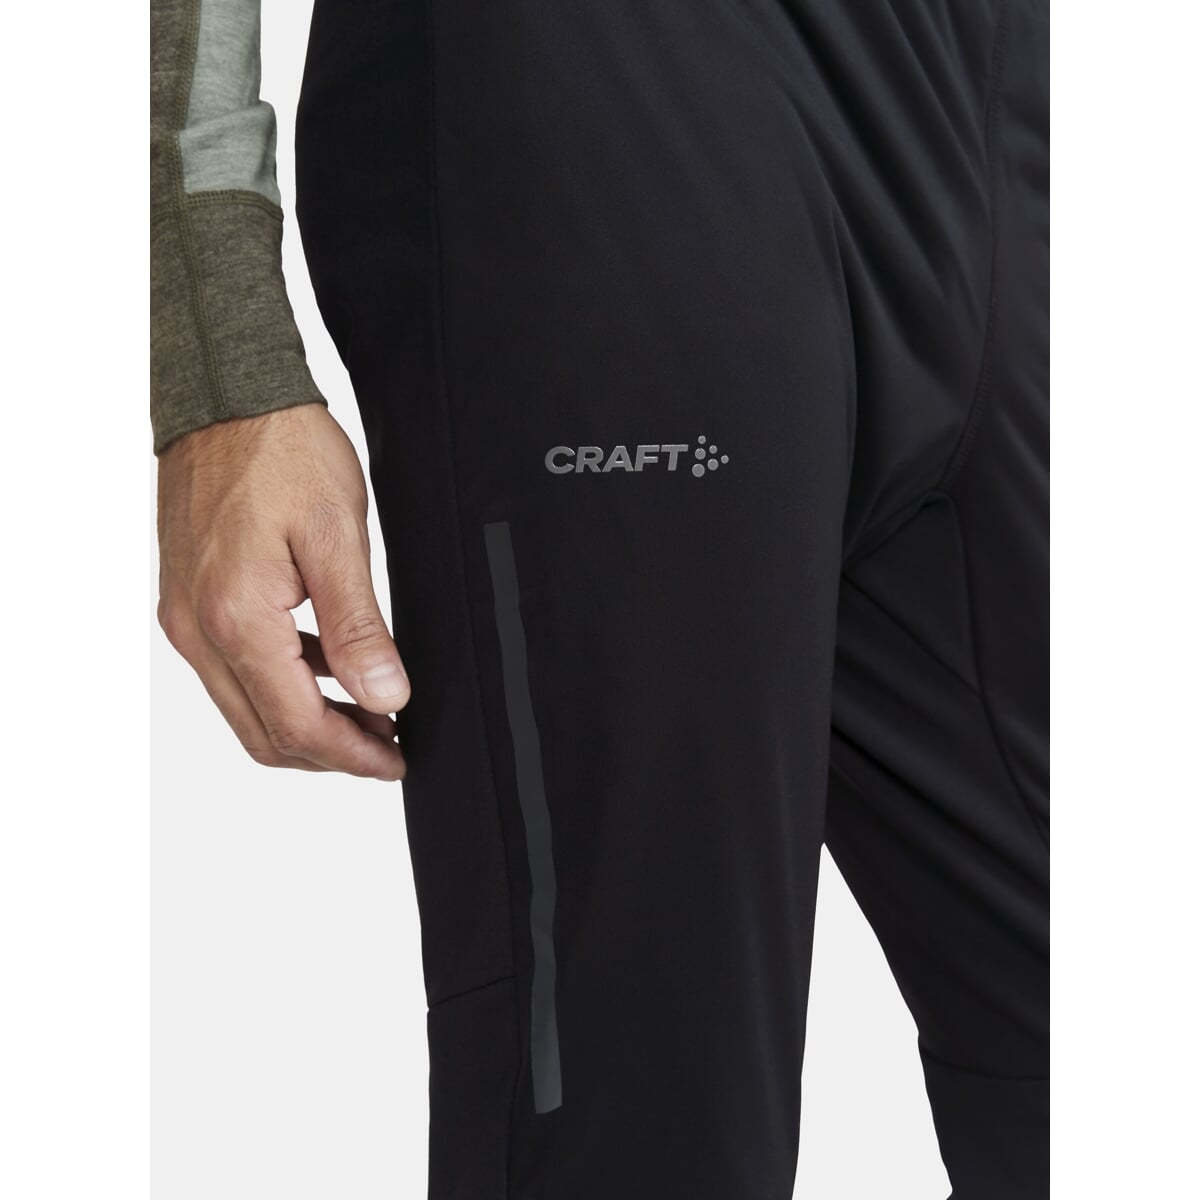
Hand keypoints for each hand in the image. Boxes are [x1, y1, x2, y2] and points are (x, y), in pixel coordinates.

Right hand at [156, 403, 408, 780]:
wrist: (228, 397)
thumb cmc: (282, 451)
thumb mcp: (337, 537)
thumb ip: (358, 626)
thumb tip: (385, 697)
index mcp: (236, 618)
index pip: (296, 725)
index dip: (353, 756)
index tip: (396, 761)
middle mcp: (198, 630)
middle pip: (265, 733)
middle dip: (331, 752)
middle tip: (388, 747)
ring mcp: (186, 617)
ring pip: (247, 709)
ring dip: (308, 723)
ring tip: (371, 712)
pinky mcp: (189, 601)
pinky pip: (235, 671)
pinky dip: (284, 686)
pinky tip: (329, 667)